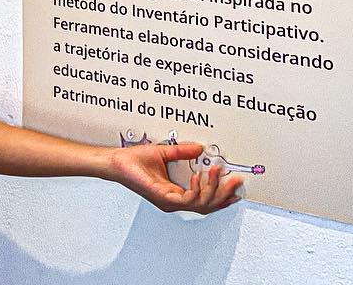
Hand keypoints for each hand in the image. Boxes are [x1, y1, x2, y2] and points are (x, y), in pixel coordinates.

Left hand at [108, 142, 242, 213]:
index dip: (222, 197)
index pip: (204, 200)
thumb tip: (200, 148)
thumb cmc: (134, 160)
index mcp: (176, 193)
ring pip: (200, 204)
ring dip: (213, 189)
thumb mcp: (164, 153)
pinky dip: (196, 190)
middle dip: (224, 194)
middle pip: (207, 205)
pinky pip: (186, 200)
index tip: (236, 189)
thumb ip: (183, 152)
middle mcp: (174, 200)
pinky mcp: (162, 198)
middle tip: (236, 180)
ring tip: (218, 172)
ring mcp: (169, 201)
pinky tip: (198, 177)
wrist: (117, 162)